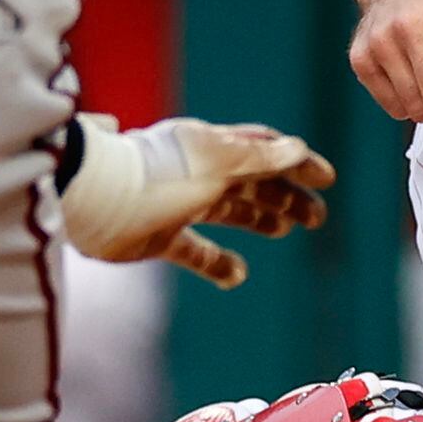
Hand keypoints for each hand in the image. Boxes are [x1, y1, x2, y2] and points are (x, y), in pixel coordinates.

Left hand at [60, 115, 334, 288]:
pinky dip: (217, 263)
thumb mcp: (217, 160)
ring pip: (228, 211)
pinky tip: (236, 276)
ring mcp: (178, 204)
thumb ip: (259, 157)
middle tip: (315, 218)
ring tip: (284, 230)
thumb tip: (298, 149)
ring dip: (258, 219)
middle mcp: (198, 171)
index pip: (264, 149)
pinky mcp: (158, 236)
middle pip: (251, 182)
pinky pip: (196, 250)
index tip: (327, 179)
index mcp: (212, 145)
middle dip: (285, 195)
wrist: (95, 199)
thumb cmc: (158, 173)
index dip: (297, 162)